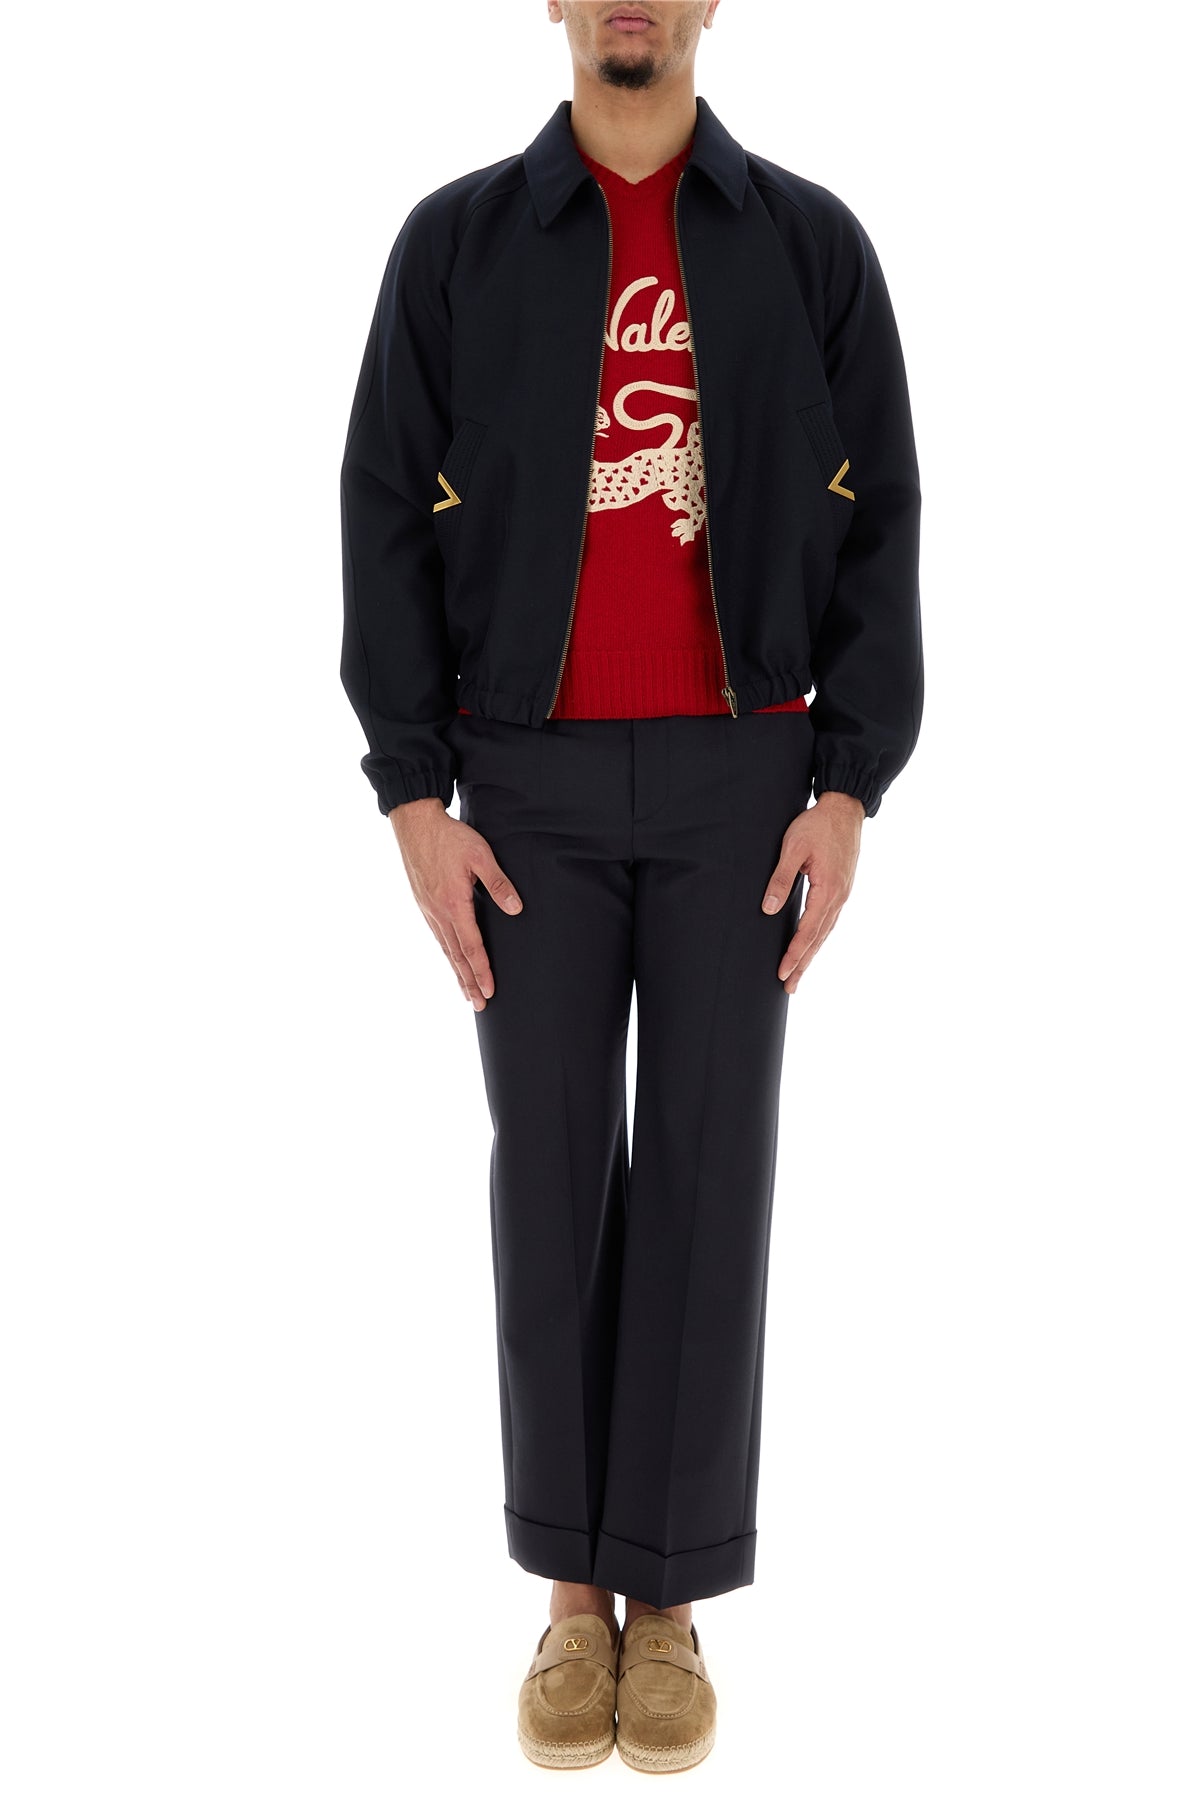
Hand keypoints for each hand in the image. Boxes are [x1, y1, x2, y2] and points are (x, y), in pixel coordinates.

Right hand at [389, 797, 522, 1009]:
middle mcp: (438, 913)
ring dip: (457, 972)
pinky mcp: (424, 903)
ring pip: (445, 949)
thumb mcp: (480, 855)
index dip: (482, 971)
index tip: (489, 991)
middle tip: (479, 1005)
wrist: (415, 823)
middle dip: (468, 982)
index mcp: (454, 904)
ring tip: (466, 992)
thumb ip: (498, 884)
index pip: (471, 946)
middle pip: (456, 956)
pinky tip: (452, 960)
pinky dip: (447, 954)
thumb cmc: (450, 837)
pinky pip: (438, 936)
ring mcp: (428, 909)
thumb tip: (516, 909)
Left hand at [761, 791, 864, 992]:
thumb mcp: (793, 847)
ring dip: (811, 954)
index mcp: (828, 889)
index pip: (808, 930)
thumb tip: (768, 909)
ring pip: (825, 932)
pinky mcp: (842, 888)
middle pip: (819, 938)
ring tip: (798, 974)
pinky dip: (819, 938)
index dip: (795, 953)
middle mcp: (839, 896)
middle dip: (803, 964)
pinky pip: (829, 920)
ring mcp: (843, 894)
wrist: (845, 807)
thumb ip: (780, 878)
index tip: (782, 971)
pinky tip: (812, 945)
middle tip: (789, 987)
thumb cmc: (817, 824)